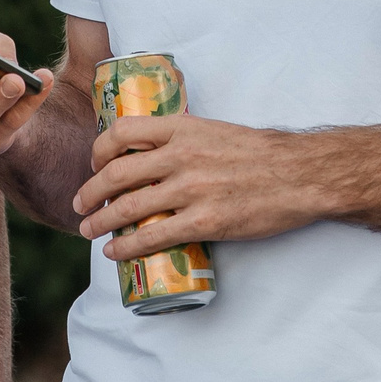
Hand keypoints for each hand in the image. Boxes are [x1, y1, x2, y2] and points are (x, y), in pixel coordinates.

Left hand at [72, 114, 332, 259]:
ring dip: (101, 221)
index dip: (99, 149)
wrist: (300, 174)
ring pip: (129, 207)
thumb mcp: (214, 130)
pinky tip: (116, 252)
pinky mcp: (205, 222)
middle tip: (80, 204)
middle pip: (117, 173)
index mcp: (183, 129)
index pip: (122, 131)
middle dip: (91, 191)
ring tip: (89, 231)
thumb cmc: (260, 152)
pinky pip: (154, 237)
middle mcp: (181, 156)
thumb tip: (153, 154)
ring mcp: (192, 190)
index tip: (94, 163)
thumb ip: (183, 139)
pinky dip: (127, 246)